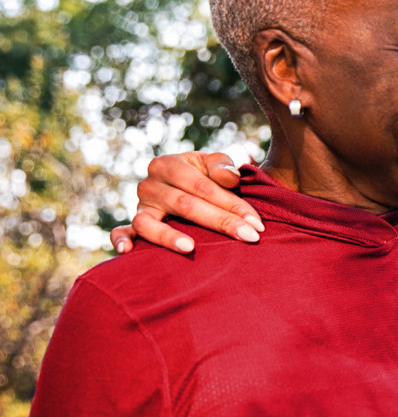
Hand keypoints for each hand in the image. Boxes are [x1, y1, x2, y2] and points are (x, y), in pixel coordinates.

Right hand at [109, 152, 262, 253]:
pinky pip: (122, 232)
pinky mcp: (133, 224)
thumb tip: (230, 177)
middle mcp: (150, 184)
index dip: (232, 204)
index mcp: (169, 164)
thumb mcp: (213, 164)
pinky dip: (121, 240)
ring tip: (191, 248)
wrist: (184, 184)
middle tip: (248, 237)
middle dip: (220, 222)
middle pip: (185, 205)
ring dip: (169, 236)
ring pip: (150, 223)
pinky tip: (128, 252)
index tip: (257, 223)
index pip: (203, 186)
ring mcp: (139, 205)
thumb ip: (222, 166)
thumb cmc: (203, 175)